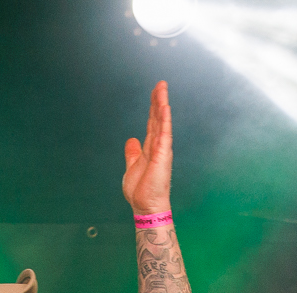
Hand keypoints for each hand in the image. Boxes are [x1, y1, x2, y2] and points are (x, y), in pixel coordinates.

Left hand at [122, 81, 173, 214]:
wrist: (145, 205)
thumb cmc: (140, 190)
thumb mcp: (131, 167)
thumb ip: (132, 153)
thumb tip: (131, 140)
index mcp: (150, 147)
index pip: (152, 123)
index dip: (153, 107)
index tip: (155, 92)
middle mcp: (157, 145)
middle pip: (158, 118)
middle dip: (158, 100)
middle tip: (160, 83)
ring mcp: (162, 149)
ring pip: (162, 122)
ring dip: (162, 105)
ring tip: (162, 89)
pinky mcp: (163, 155)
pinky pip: (164, 134)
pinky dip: (164, 120)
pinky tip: (165, 107)